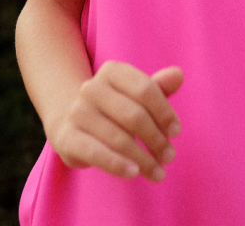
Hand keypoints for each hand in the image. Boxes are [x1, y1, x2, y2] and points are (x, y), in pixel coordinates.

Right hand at [49, 61, 182, 182]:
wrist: (71, 122)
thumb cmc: (115, 108)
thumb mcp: (137, 95)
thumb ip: (158, 87)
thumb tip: (178, 75)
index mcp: (112, 71)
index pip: (145, 89)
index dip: (164, 112)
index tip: (176, 132)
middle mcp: (91, 88)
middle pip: (134, 115)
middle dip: (156, 139)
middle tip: (169, 156)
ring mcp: (77, 112)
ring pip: (119, 138)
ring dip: (143, 159)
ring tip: (158, 172)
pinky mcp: (66, 137)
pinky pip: (96, 153)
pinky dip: (118, 165)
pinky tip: (134, 173)